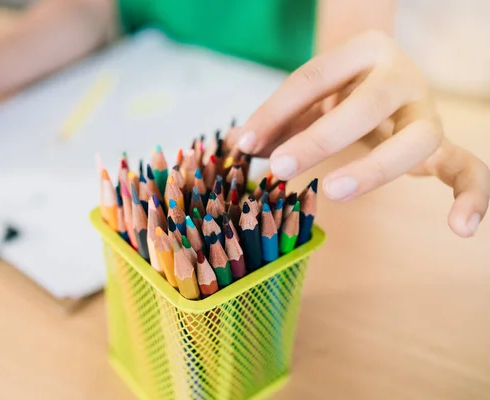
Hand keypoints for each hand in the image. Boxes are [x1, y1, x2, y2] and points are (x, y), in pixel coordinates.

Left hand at [226, 30, 489, 237]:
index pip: (314, 77)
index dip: (275, 111)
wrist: (384, 73)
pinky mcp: (441, 144)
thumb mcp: (306, 96)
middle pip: (366, 105)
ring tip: (333, 191)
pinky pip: (467, 167)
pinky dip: (472, 195)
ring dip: (374, 168)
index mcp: (363, 53)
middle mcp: (401, 77)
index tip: (245, 143)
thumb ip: (274, 118)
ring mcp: (425, 111)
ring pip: (418, 138)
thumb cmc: (338, 90)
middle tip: (279, 166)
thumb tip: (235, 146)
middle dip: (320, 137)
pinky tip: (460, 228)